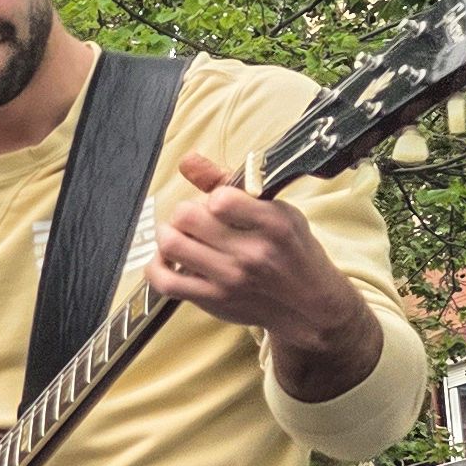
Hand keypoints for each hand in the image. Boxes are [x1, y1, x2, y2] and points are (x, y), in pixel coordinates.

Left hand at [151, 156, 382, 395]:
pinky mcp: (212, 300)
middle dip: (186, 212)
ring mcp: (230, 279)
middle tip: (196, 220)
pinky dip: (156, 266)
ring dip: (169, 235)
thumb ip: (230, 183)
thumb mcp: (277, 211)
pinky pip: (164, 281)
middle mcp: (252, 253)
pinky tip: (168, 259)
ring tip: (182, 236)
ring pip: (171, 244)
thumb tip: (187, 160)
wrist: (309, 305)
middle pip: (187, 217)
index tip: (220, 204)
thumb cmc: (292, 252)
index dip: (212, 196)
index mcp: (274, 224)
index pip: (220, 198)